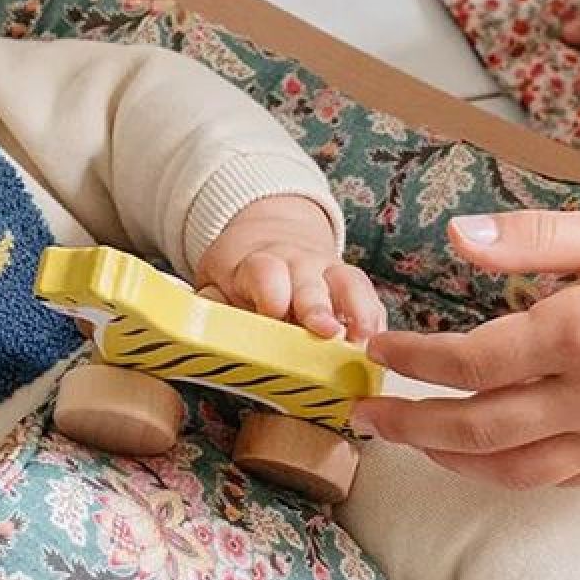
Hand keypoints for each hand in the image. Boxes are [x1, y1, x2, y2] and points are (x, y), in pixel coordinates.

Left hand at [196, 195, 383, 337]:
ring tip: (363, 341)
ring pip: (349, 285)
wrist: (270, 237)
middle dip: (318, 306)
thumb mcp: (214, 281)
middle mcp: (298, 265)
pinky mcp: (350, 285)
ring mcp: (328, 272)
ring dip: (358, 312)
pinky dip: (374, 319)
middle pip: (310, 283)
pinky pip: (368, 298)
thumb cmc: (239, 273)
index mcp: (259, 264)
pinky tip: (376, 340)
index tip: (274, 312)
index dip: (271, 291)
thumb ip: (210, 302)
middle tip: (326, 332)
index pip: (265, 272)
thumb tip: (202, 322)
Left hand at [359, 205, 579, 485]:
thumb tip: (452, 238)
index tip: (377, 346)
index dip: (412, 359)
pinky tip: (479, 453)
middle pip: (474, 431)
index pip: (468, 362)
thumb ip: (531, 239)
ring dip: (449, 459)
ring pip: (509, 471)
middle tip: (363, 414)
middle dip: (408, 425)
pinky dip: (505, 472)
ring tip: (410, 437)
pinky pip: (556, 479)